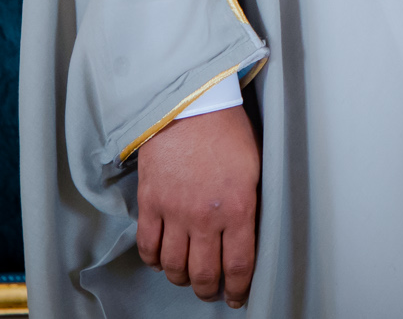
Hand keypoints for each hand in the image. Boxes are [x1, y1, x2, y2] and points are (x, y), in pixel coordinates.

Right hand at [135, 105, 259, 307]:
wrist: (192, 106)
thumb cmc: (229, 132)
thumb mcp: (255, 169)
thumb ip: (250, 205)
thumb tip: (250, 234)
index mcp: (239, 208)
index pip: (238, 265)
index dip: (237, 288)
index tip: (236, 297)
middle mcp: (206, 217)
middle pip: (204, 273)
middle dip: (209, 290)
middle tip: (211, 292)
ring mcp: (174, 212)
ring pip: (174, 266)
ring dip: (181, 279)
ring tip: (188, 278)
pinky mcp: (150, 203)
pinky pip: (148, 246)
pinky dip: (154, 260)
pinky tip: (161, 260)